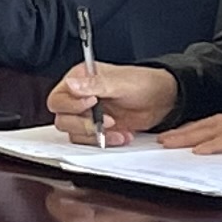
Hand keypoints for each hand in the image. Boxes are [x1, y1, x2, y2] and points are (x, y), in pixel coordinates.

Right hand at [44, 60, 176, 144]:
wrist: (163, 100)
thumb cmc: (143, 84)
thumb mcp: (120, 82)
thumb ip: (95, 84)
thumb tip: (71, 84)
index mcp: (79, 80)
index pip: (58, 98)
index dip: (72, 105)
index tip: (93, 104)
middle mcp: (79, 98)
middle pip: (62, 119)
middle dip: (84, 124)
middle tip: (107, 121)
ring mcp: (87, 116)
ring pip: (74, 133)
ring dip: (95, 135)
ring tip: (118, 130)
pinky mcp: (97, 130)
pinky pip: (90, 142)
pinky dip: (105, 141)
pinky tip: (122, 135)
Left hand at [158, 104, 221, 154]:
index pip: (212, 123)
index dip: (191, 129)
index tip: (173, 136)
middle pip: (207, 124)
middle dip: (183, 132)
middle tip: (161, 140)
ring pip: (214, 129)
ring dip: (190, 136)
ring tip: (171, 143)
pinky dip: (215, 145)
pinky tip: (200, 151)